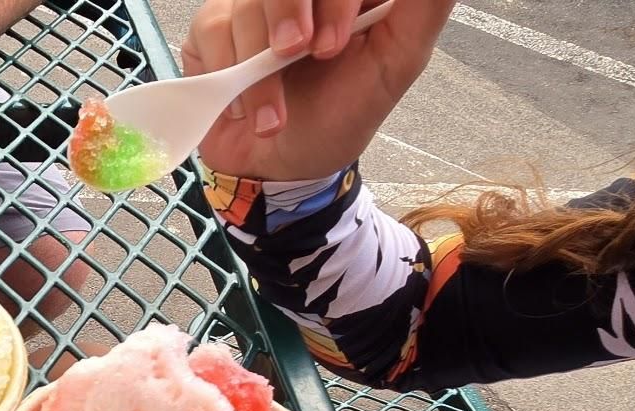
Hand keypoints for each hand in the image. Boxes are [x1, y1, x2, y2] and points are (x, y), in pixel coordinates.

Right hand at [183, 0, 453, 179]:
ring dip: (258, 69)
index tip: (330, 46)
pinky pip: (212, 29)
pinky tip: (244, 109)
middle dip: (288, 11)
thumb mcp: (396, 64)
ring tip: (271, 115)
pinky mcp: (213, 27)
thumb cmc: (338, 116)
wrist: (280, 170)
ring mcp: (252, 5)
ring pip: (247, 4)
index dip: (333, 0)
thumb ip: (422, 9)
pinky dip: (227, 75)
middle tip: (293, 54)